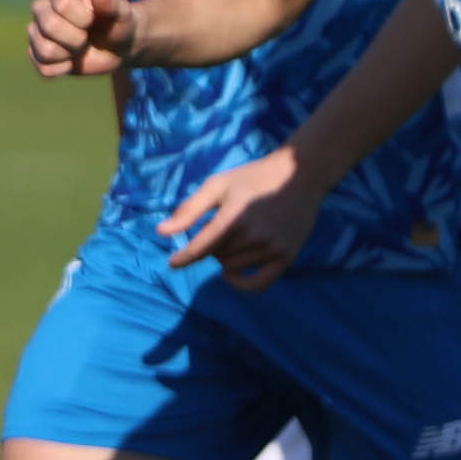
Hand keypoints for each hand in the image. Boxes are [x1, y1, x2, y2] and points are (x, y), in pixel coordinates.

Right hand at [30, 0, 139, 77]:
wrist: (117, 47)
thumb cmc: (118, 24)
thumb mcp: (121, 13)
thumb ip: (111, 2)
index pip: (62, 4)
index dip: (83, 18)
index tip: (93, 19)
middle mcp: (42, 9)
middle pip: (49, 26)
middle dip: (77, 38)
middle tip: (87, 36)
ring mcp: (37, 33)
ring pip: (44, 50)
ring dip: (70, 54)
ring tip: (79, 48)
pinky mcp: (36, 55)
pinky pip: (44, 69)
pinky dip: (64, 69)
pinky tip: (72, 61)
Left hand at [162, 145, 320, 287]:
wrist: (299, 174)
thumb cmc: (253, 178)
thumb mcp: (217, 185)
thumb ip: (189, 210)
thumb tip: (161, 232)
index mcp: (234, 217)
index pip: (201, 248)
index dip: (183, 258)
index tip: (173, 263)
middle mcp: (255, 236)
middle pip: (216, 255)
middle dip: (212, 244)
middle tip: (223, 225)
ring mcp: (273, 248)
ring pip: (232, 267)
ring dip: (226, 257)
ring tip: (236, 236)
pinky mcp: (287, 256)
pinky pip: (259, 284)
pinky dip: (243, 284)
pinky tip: (233, 274)